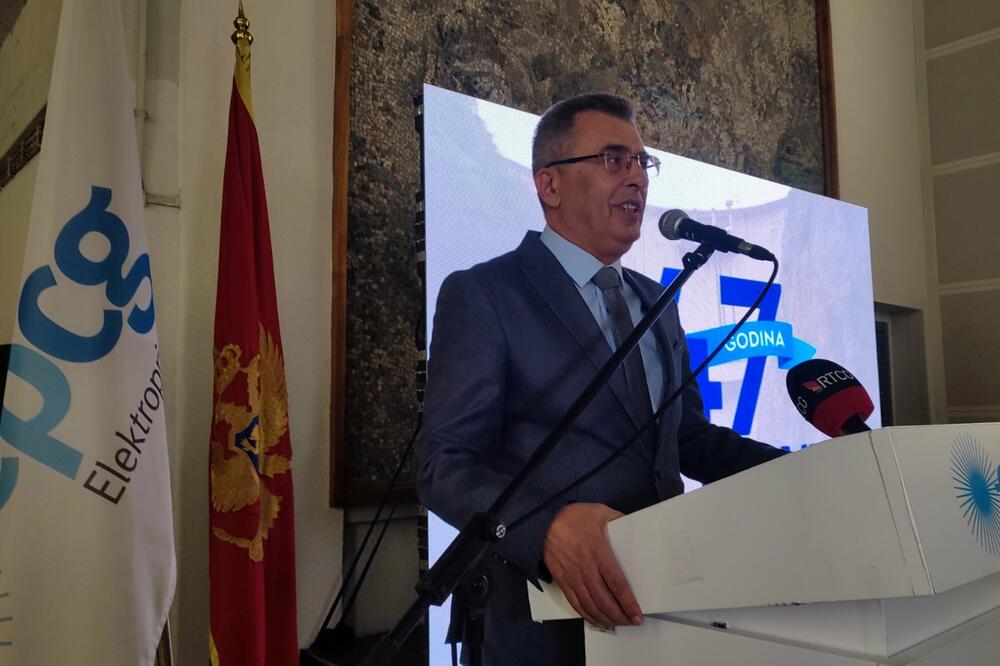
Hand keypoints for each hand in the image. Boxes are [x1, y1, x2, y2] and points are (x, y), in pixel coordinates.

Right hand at [543, 503, 642, 628]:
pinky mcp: (563, 581)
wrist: (544, 521)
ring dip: (606, 619)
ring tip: (618, 622)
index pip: (617, 584)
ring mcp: (572, 577)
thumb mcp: (600, 512)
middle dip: (620, 616)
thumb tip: (635, 529)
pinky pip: (576, 604)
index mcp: (598, 552)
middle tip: (631, 621)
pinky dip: (588, 615)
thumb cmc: (573, 517)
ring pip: (590, 606)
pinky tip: (597, 619)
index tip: (638, 613)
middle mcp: (585, 568)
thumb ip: (619, 521)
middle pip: (604, 601)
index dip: (628, 603)